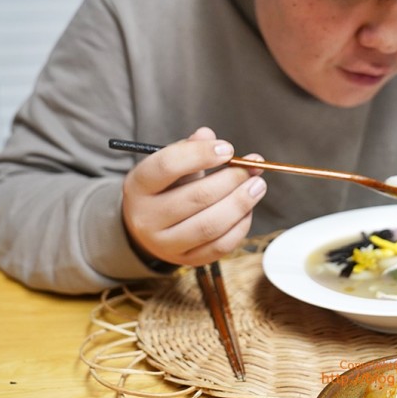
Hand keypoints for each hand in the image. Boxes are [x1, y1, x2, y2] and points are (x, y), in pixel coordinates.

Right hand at [121, 126, 266, 266]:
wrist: (146, 227)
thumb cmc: (165, 187)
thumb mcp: (168, 163)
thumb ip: (189, 148)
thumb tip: (211, 136)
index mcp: (138, 185)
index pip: (167, 166)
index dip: (201, 154)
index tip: (228, 148)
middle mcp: (146, 218)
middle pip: (195, 197)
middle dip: (231, 180)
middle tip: (252, 168)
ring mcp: (165, 244)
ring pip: (210, 226)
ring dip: (240, 203)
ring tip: (258, 186)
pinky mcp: (186, 260)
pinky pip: (219, 246)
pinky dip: (240, 226)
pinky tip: (247, 210)